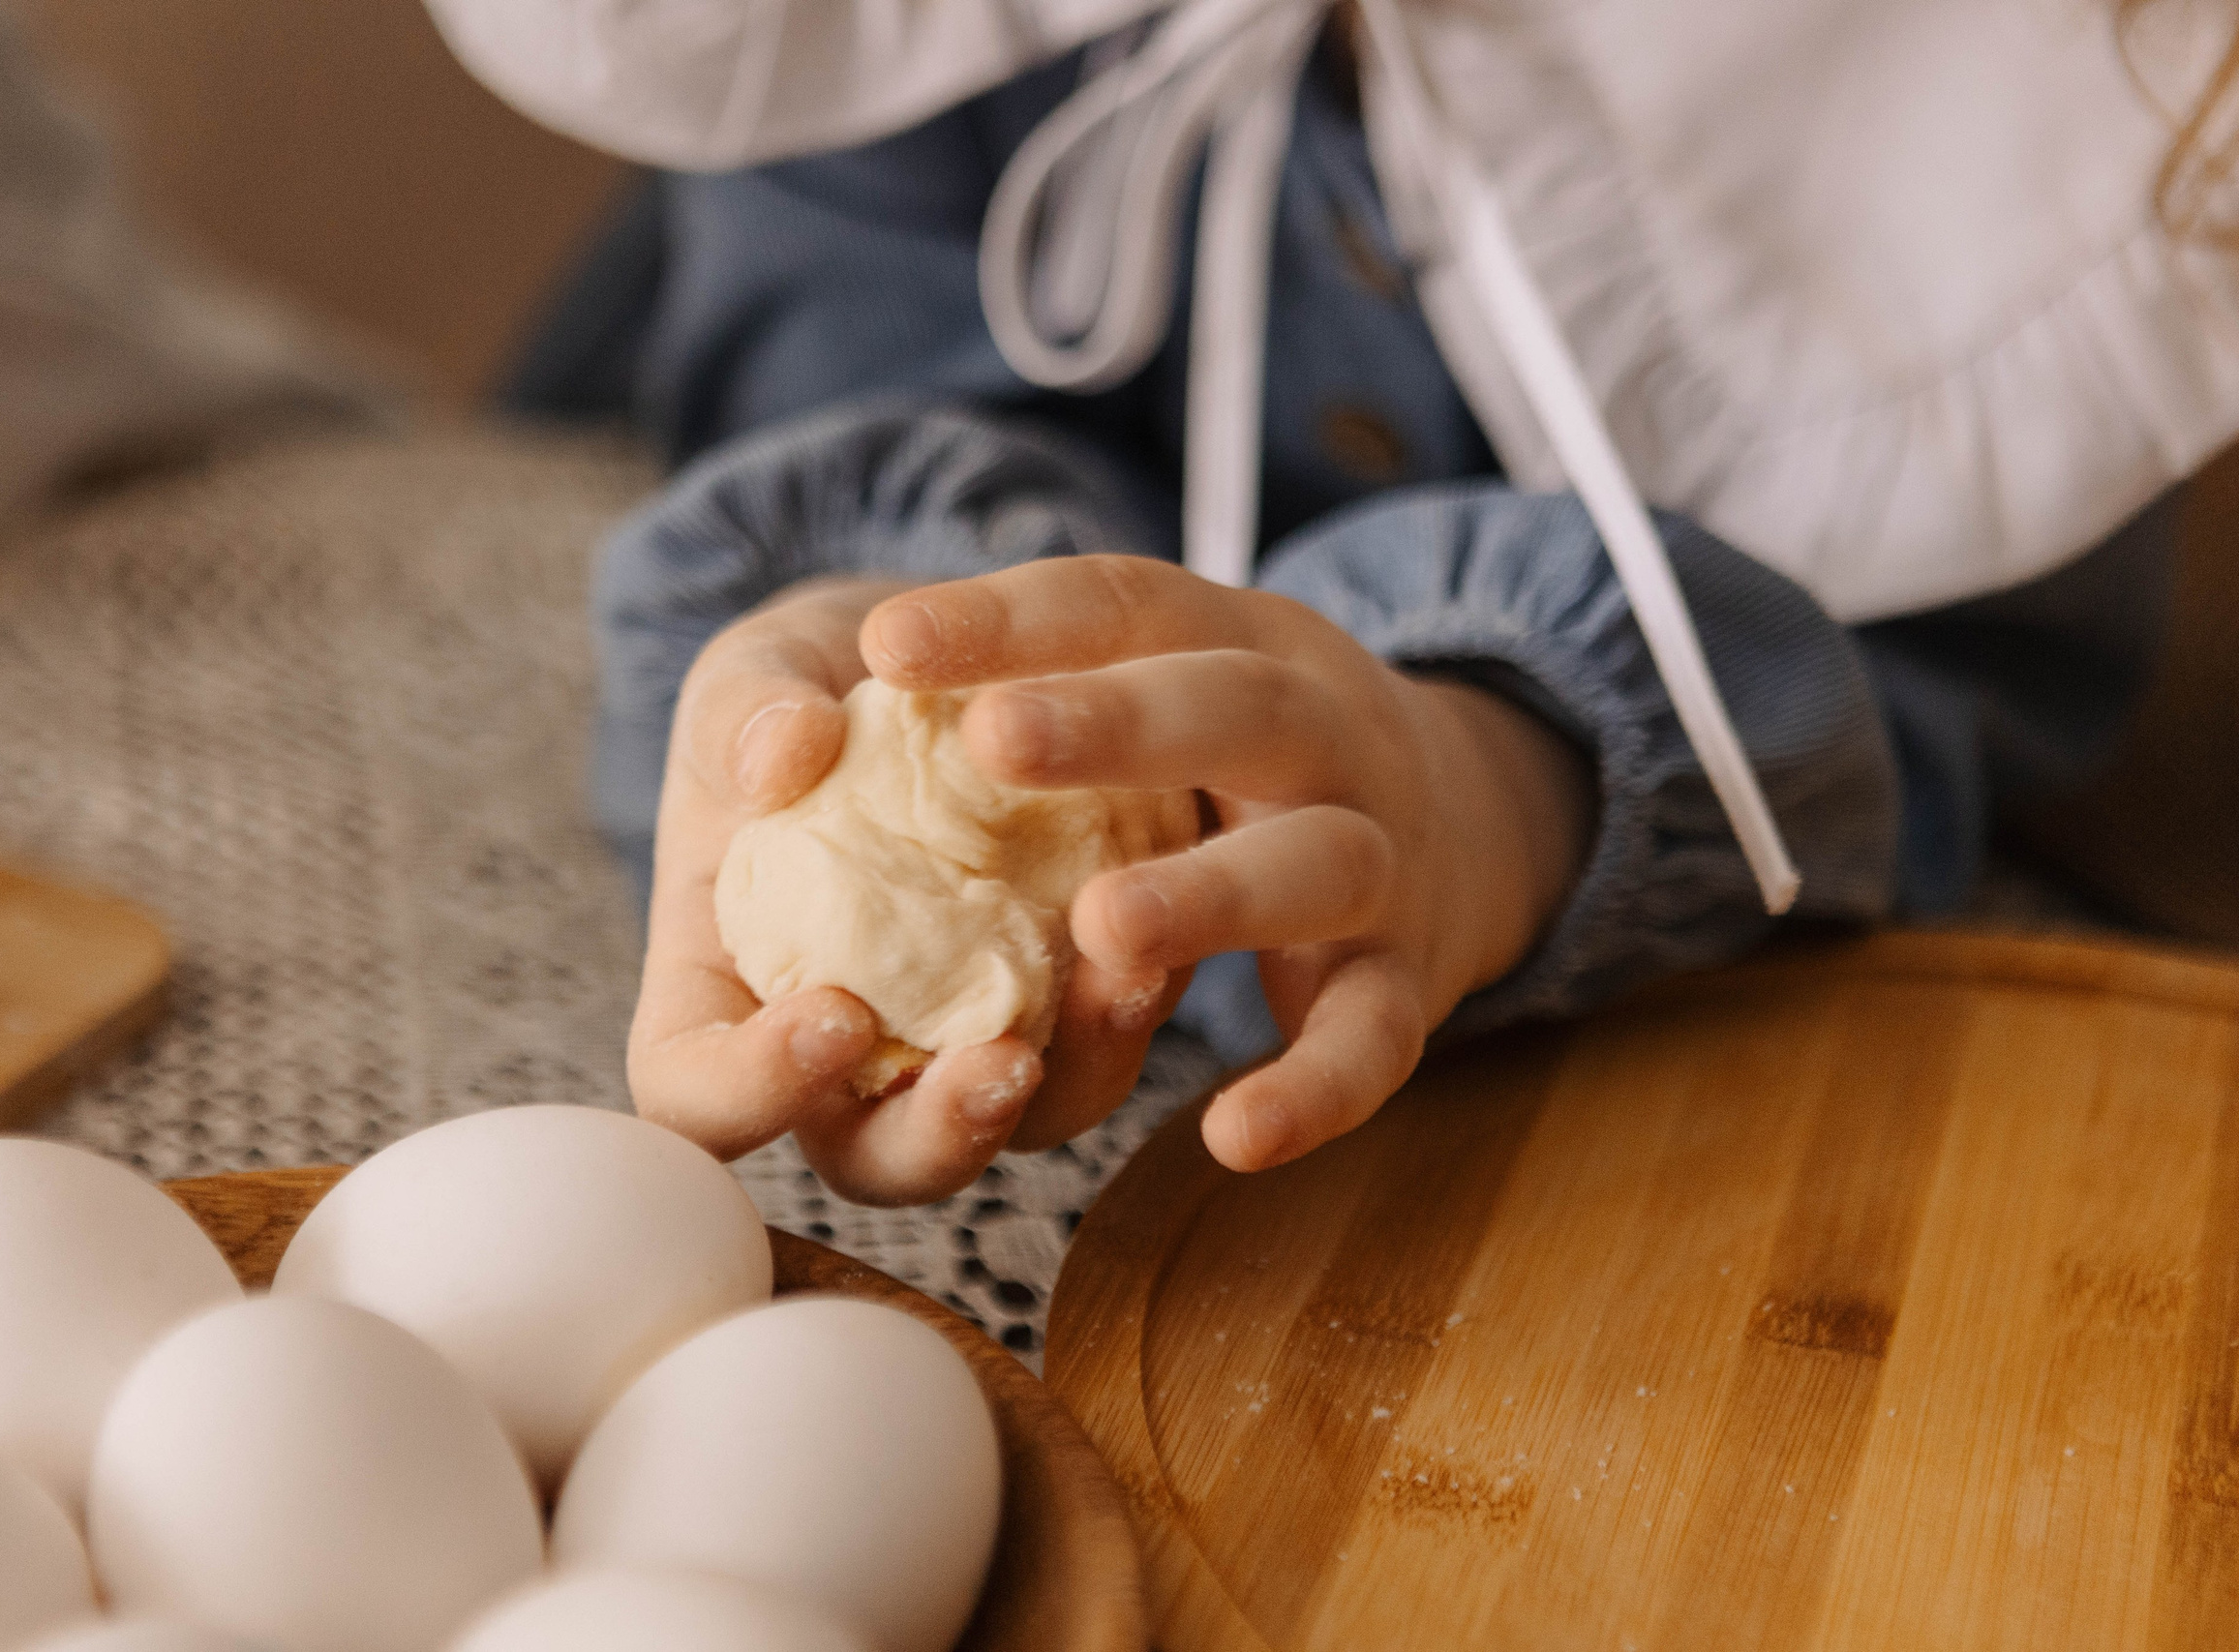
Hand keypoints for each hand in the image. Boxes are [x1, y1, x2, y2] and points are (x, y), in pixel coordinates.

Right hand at [631, 576, 1116, 1205]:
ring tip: (1117, 986)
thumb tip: (779, 756)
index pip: (698, 1096)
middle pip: (873, 1158)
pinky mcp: (1056, 1003)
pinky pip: (1095, 1048)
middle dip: (938, 1139)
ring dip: (1068, 1082)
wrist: (916, 663)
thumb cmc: (800, 691)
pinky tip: (1158, 939)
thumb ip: (742, 715)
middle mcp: (843, 1051)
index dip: (753, 1092)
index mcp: (723, 995)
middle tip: (998, 1064)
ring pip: (1009, 1127)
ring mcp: (954, 1037)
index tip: (831, 1010)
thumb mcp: (748, 680)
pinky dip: (1126, 1010)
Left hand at [861, 554, 1592, 1172]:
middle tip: (992, 741)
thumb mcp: (1152, 678)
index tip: (887, 640)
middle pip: (1233, 707)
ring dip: (1214, 897)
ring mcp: (1375, 855)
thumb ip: (998, 693)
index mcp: (1232, 637)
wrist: (1470, 812)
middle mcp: (1318, 729)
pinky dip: (1317, 1088)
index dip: (1009, 618)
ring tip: (1104, 931)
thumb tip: (783, 744)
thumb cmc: (1229, 751)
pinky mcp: (1405, 980)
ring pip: (1312, 867)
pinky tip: (1231, 1133)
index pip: (1117, 603)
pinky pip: (1374, 1040)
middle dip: (1118, 725)